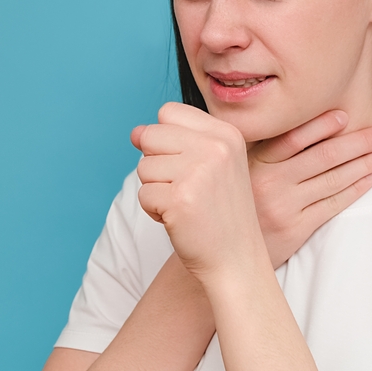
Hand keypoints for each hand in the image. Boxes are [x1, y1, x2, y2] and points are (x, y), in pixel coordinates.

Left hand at [131, 102, 266, 285]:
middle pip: (151, 135)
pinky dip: (154, 211)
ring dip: (155, 190)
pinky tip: (179, 219)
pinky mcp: (179, 199)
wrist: (236, 258)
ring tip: (184, 205)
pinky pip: (143, 194)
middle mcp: (215, 147)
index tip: (187, 164)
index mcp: (226, 133)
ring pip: (143, 166)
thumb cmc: (219, 212)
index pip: (169, 112)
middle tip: (185, 188)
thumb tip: (135, 132)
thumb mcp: (210, 166)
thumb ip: (174, 141)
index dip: (166, 140)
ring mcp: (197, 172)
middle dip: (157, 165)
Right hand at [249, 110, 371, 267]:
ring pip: (333, 179)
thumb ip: (262, 150)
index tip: (344, 116)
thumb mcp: (238, 171)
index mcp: (254, 162)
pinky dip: (356, 188)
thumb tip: (302, 123)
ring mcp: (284, 207)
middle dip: (357, 143)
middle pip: (322, 156)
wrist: (224, 251)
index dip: (321, 125)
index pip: (293, 137)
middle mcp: (269, 182)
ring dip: (364, 164)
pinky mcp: (295, 229)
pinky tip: (370, 177)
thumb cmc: (238, 204)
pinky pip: (333, 204)